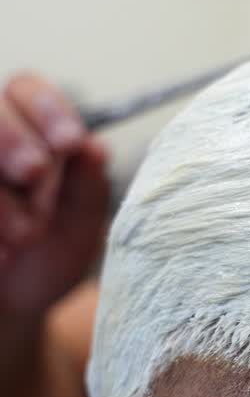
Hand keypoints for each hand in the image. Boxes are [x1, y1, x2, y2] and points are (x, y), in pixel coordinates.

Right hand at [0, 72, 108, 327]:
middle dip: (8, 137)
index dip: (46, 109)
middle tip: (34, 172)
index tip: (69, 143)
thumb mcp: (80, 224)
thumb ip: (89, 185)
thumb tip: (94, 147)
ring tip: (25, 237)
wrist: (11, 307)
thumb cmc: (49, 255)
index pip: (26, 89)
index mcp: (26, 130)